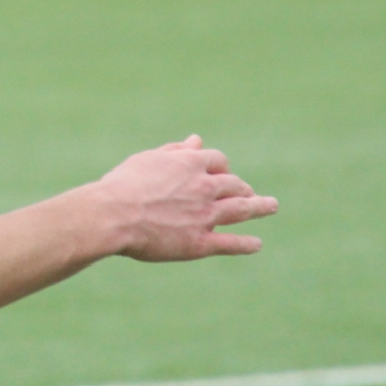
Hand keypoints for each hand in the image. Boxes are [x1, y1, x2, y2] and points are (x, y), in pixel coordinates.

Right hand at [89, 134, 278, 260]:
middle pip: (235, 185)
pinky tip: (256, 244)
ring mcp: (205, 216)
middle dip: (243, 187)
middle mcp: (204, 187)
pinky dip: (246, 244)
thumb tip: (196, 140)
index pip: (218, 161)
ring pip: (241, 210)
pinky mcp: (200, 243)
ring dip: (260, 207)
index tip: (222, 173)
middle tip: (248, 192)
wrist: (113, 215)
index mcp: (190, 164)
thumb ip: (175, 151)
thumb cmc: (124, 184)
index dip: (222, 167)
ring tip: (271, 206)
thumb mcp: (149, 160)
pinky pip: (230, 243)